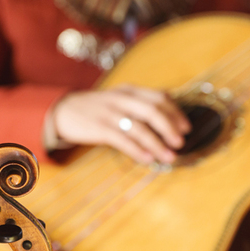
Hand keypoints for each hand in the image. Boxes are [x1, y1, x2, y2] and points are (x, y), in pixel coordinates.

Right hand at [49, 85, 190, 164]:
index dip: (176, 112)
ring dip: (157, 144)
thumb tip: (167, 112)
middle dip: (170, 127)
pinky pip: (122, 140)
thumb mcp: (118, 98)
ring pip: (140, 128)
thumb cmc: (95, 107)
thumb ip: (139, 103)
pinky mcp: (99, 128)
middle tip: (181, 142)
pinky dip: (137, 151)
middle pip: (153, 110)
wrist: (63, 110)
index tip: (186, 127)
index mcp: (129, 90)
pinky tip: (148, 160)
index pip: (159, 97)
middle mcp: (122, 99)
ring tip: (169, 157)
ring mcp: (110, 113)